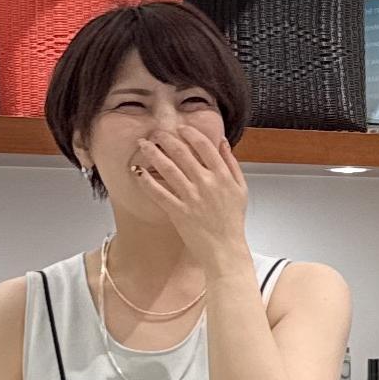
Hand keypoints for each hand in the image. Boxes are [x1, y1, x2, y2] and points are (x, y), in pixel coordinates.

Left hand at [131, 127, 248, 266]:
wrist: (225, 250)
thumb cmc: (232, 222)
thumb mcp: (240, 190)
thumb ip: (231, 164)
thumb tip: (222, 142)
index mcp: (222, 175)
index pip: (203, 145)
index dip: (189, 133)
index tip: (180, 128)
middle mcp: (206, 183)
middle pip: (182, 152)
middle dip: (166, 138)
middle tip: (156, 133)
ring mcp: (191, 197)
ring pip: (168, 168)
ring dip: (153, 153)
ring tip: (143, 144)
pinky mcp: (179, 212)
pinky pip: (159, 193)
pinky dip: (147, 181)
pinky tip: (138, 171)